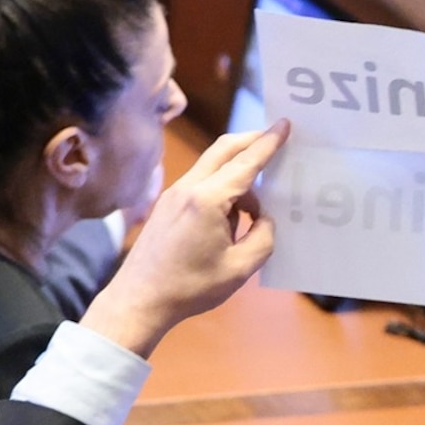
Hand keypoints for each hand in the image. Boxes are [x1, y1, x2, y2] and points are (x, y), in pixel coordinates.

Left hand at [82, 123, 285, 356]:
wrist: (140, 300)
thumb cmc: (189, 288)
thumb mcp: (239, 268)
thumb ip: (263, 238)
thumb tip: (264, 219)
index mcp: (208, 201)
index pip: (245, 162)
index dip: (268, 143)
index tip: (284, 124)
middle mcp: (188, 188)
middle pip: (224, 150)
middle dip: (251, 142)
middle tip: (274, 142)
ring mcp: (173, 194)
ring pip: (212, 168)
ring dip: (237, 178)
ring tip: (250, 218)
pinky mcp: (167, 204)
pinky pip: (201, 184)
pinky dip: (221, 191)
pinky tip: (228, 223)